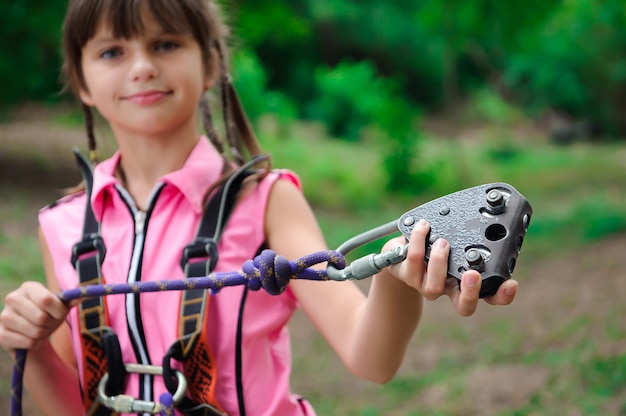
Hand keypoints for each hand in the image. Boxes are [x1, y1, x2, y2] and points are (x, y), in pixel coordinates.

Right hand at [0, 281, 74, 354]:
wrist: (30, 333)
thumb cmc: (48, 315)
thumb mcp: (60, 306)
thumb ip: (69, 301)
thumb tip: (79, 296)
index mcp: (28, 287)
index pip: (47, 300)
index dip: (58, 311)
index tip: (60, 314)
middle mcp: (12, 298)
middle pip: (41, 317)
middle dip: (51, 324)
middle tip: (49, 324)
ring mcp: (4, 316)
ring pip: (35, 331)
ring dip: (43, 334)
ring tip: (40, 330)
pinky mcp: (0, 333)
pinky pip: (27, 342)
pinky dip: (34, 343)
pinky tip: (30, 338)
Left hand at [385, 219, 516, 315]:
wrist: (398, 254)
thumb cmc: (431, 243)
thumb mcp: (454, 238)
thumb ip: (470, 230)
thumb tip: (488, 205)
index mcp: (466, 280)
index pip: (491, 296)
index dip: (502, 295)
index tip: (510, 283)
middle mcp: (449, 288)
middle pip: (465, 306)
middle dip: (471, 293)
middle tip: (473, 275)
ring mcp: (427, 285)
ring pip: (435, 287)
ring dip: (439, 263)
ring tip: (442, 242)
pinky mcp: (407, 275)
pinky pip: (414, 261)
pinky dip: (419, 241)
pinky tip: (423, 226)